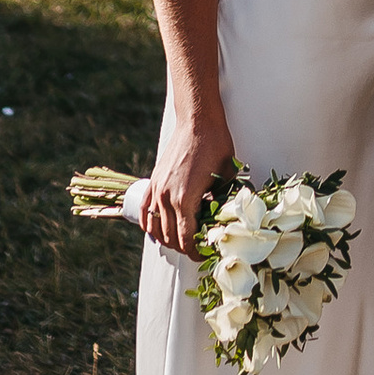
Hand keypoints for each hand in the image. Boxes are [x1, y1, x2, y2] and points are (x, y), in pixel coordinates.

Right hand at [141, 102, 232, 256]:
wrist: (197, 120)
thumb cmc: (216, 145)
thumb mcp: (227, 176)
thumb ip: (224, 201)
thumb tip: (227, 220)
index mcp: (185, 199)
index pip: (185, 238)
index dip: (194, 251)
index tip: (203, 254)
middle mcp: (167, 197)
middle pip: (170, 237)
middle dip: (183, 248)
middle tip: (196, 249)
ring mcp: (157, 189)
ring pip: (155, 227)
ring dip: (167, 239)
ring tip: (181, 242)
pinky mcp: (153, 181)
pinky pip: (145, 211)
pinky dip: (149, 225)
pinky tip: (158, 231)